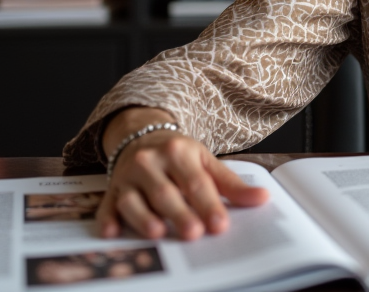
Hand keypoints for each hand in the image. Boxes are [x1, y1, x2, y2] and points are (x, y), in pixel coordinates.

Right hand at [97, 107, 268, 240]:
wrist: (141, 135)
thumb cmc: (179, 155)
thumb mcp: (206, 161)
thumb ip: (231, 184)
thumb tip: (261, 199)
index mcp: (179, 152)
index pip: (196, 182)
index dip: (209, 204)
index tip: (220, 225)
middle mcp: (150, 162)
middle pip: (166, 192)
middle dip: (179, 213)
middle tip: (193, 233)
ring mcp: (128, 176)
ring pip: (134, 199)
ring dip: (143, 217)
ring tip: (157, 233)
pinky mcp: (111, 189)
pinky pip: (107, 204)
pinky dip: (107, 218)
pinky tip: (111, 231)